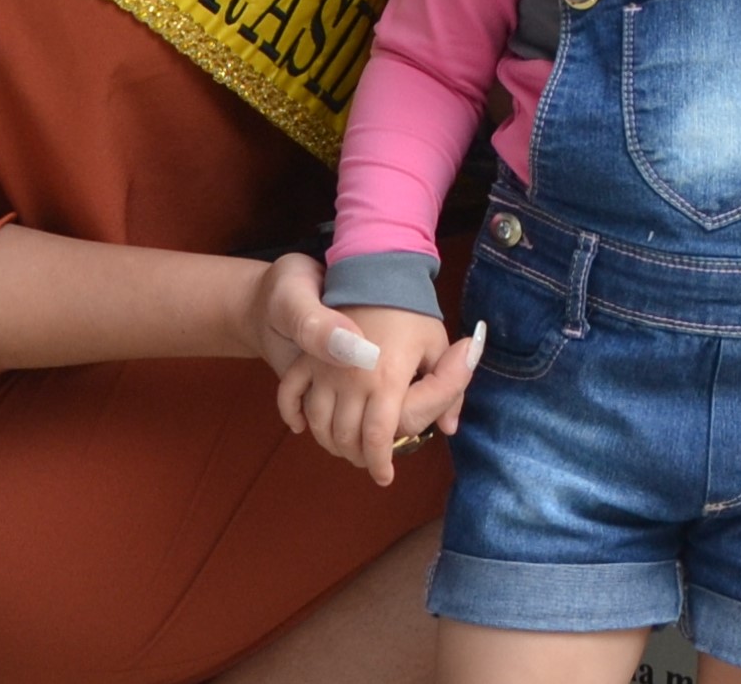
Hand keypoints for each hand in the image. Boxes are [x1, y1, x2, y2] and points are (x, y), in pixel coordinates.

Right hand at [288, 303, 480, 486]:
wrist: (371, 265)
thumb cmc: (410, 306)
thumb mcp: (437, 341)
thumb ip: (447, 386)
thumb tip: (450, 427)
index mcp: (387, 378)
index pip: (381, 437)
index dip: (381, 462)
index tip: (385, 475)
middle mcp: (351, 380)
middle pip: (349, 438)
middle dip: (361, 456)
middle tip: (372, 459)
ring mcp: (323, 370)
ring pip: (320, 424)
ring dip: (332, 442)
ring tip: (348, 445)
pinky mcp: (305, 358)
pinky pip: (290, 395)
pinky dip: (293, 415)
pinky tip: (303, 426)